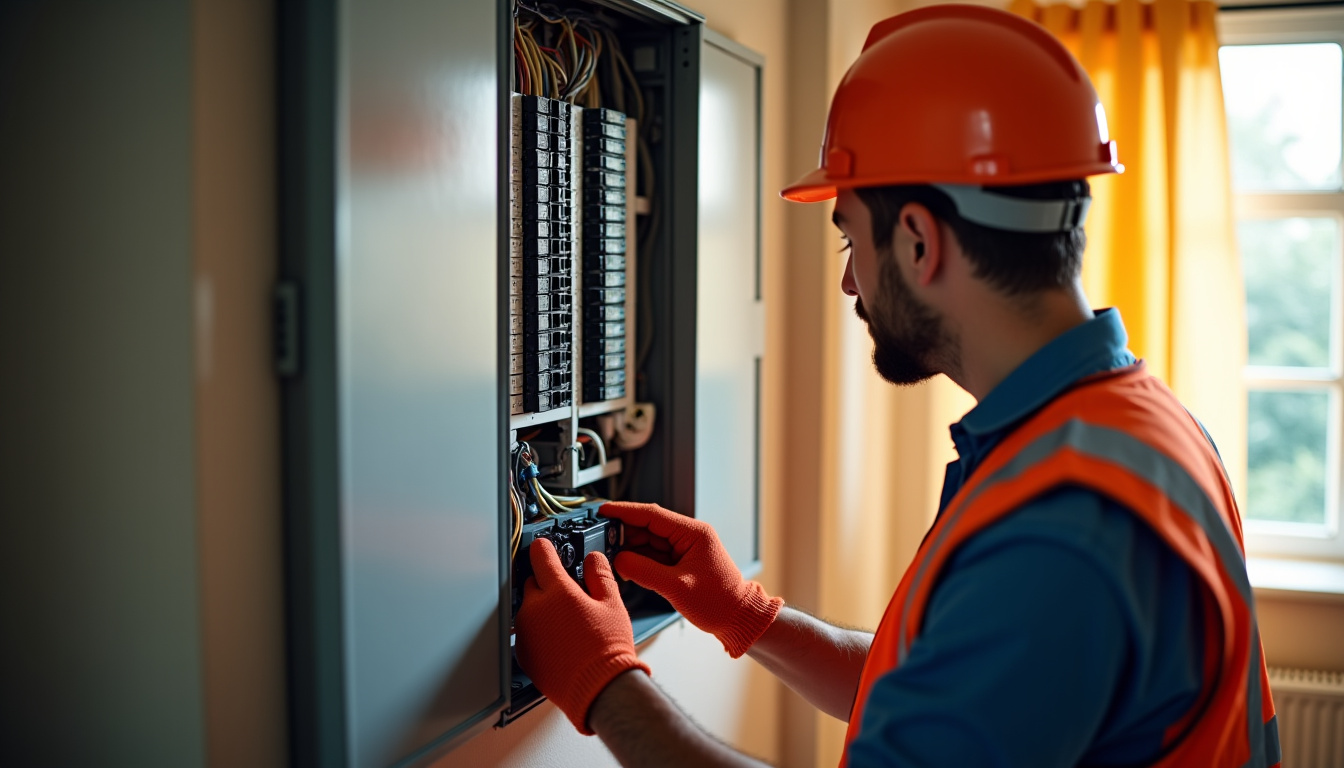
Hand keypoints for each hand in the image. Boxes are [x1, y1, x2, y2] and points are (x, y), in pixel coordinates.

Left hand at [514, 538, 650, 733]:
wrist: (598, 690)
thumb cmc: (607, 650)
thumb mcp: (612, 604)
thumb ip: (600, 575)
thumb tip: (594, 559)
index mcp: (557, 592)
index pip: (540, 555)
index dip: (544, 547)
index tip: (544, 545)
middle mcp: (534, 609)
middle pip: (533, 582)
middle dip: (548, 582)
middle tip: (570, 593)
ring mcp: (525, 633)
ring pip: (528, 608)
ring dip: (541, 608)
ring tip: (567, 623)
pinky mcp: (523, 654)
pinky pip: (526, 633)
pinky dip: (537, 631)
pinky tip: (558, 640)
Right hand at [601, 501, 782, 657]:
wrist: (737, 619)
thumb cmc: (719, 603)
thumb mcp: (676, 587)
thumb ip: (644, 571)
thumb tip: (619, 560)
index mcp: (694, 533)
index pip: (652, 515)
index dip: (625, 512)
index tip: (604, 511)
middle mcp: (689, 536)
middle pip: (648, 526)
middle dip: (623, 532)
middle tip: (600, 539)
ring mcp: (685, 549)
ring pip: (649, 541)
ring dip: (629, 547)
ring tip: (609, 555)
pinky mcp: (681, 562)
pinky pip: (654, 555)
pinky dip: (638, 560)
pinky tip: (624, 565)